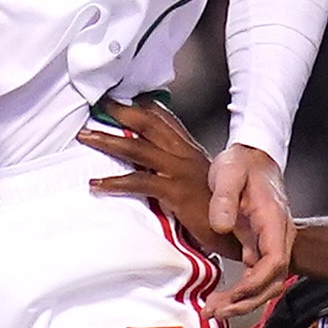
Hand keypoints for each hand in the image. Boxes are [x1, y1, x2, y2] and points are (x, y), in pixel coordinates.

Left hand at [82, 91, 223, 239]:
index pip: (166, 120)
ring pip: (138, 149)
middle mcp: (185, 156)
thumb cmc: (218, 212)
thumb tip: (152, 168)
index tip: (123, 97)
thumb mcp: (199, 183)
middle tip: (100, 104)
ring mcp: (180, 172)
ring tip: (86, 135)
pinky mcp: (176, 192)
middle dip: (122, 112)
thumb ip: (177, 172)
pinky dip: (114, 183)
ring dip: (108, 141)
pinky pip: (140, 182)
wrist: (240, 230)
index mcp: (190, 152)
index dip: (144, 107)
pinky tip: (97, 184)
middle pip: (149, 125)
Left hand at [203, 142, 297, 313]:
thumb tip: (221, 226)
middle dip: (246, 301)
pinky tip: (222, 300)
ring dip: (243, 302)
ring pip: (267, 284)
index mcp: (273, 219)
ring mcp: (270, 244)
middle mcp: (277, 236)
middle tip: (215, 310)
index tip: (234, 293)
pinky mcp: (259, 247)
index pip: (275, 260)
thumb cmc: (241, 163)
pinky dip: (242, 293)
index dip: (257, 282)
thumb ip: (224, 197)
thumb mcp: (228, 172)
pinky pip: (257, 278)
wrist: (252, 157)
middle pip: (273, 280)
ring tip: (215, 310)